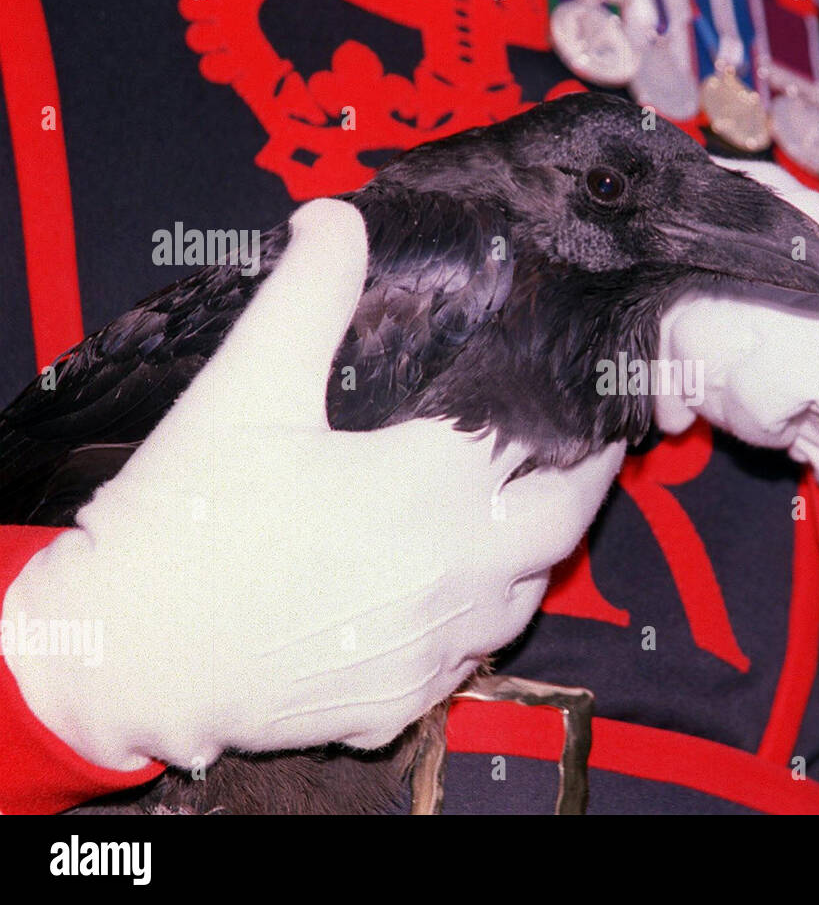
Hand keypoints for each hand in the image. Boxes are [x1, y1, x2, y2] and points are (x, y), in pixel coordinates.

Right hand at [2, 198, 622, 771]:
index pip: (549, 450)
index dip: (579, 426)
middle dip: (582, 488)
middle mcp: (458, 576)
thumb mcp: (246, 388)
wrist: (125, 656)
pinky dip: (471, 624)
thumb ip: (308, 294)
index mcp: (437, 490)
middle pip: (563, 529)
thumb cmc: (187, 519)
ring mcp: (433, 651)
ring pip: (521, 601)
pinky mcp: (400, 705)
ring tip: (511, 521)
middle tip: (577, 458)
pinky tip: (441, 599)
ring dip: (529, 557)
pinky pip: (466, 662)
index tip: (590, 408)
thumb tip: (335, 216)